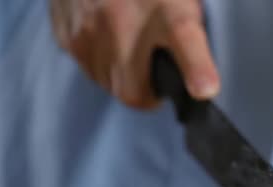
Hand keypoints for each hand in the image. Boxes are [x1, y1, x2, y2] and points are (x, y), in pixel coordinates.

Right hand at [50, 0, 218, 108]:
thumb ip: (188, 24)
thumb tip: (201, 74)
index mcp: (169, 6)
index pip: (184, 36)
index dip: (195, 66)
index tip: (204, 89)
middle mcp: (124, 17)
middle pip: (134, 89)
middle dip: (147, 92)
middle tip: (157, 72)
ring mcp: (91, 27)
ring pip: (109, 84)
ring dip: (123, 76)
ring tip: (131, 46)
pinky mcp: (67, 34)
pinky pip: (89, 69)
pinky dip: (101, 61)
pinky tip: (108, 36)